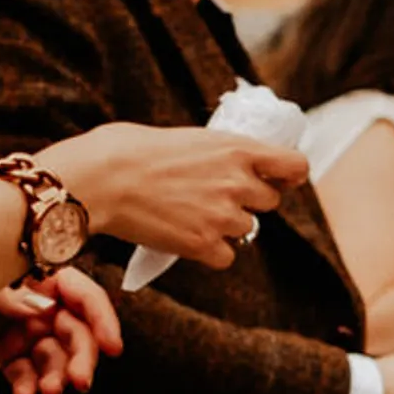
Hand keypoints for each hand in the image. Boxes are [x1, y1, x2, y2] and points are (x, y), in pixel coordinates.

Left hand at [0, 268, 123, 393]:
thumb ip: (14, 289)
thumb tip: (40, 309)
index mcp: (43, 276)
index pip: (85, 298)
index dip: (103, 321)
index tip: (112, 347)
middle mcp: (40, 304)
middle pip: (75, 333)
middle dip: (81, 359)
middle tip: (78, 382)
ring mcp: (22, 329)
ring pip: (53, 358)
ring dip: (55, 377)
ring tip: (47, 392)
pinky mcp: (4, 351)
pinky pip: (24, 372)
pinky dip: (28, 386)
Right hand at [34, 123, 308, 268]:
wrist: (98, 180)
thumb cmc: (127, 150)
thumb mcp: (185, 137)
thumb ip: (216, 153)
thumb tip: (218, 162)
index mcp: (238, 149)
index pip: (295, 166)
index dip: (288, 174)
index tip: (278, 178)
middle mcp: (239, 183)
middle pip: (270, 202)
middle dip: (247, 201)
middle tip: (213, 197)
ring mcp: (223, 216)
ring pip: (246, 229)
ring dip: (226, 226)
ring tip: (190, 215)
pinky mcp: (203, 245)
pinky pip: (226, 256)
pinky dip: (210, 252)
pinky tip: (187, 238)